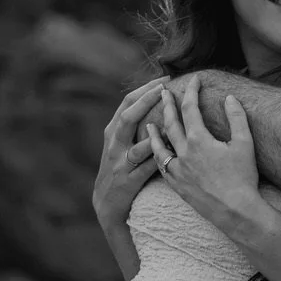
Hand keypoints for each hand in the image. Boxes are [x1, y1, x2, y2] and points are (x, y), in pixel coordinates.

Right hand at [93, 78, 165, 229]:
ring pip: (138, 146)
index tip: (165, 78)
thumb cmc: (120, 165)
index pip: (128, 102)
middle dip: (147, 102)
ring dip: (155, 134)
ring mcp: (121, 163)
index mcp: (113, 130)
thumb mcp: (120, 141)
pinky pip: (146, 169)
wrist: (106, 202)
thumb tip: (158, 95)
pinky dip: (159, 159)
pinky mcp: (129, 181)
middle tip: (165, 89)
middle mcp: (114, 144)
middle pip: (129, 117)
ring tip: (172, 122)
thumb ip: (134, 122)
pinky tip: (173, 152)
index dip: (146, 89)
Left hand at [146, 74, 264, 236]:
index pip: (191, 108)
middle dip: (167, 105)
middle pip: (170, 123)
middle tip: (164, 92)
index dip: (192, 91)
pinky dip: (157, 156)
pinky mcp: (177, 185)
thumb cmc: (243, 177)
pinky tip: (157, 154)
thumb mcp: (245, 143)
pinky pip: (161, 167)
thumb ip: (237, 117)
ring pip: (159, 146)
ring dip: (154, 132)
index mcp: (199, 140)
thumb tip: (229, 97)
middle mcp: (184, 153)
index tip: (194, 80)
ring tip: (149, 123)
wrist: (236, 211)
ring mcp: (178, 171)